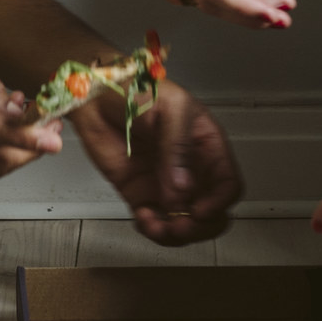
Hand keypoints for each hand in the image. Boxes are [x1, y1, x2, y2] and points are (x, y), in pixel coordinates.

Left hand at [68, 78, 244, 244]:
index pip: (227, 183)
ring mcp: (165, 183)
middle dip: (199, 225)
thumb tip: (182, 187)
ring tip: (157, 225)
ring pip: (185, 222)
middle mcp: (190, 168)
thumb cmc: (134, 87)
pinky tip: (143, 218)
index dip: (219, 202)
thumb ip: (177, 148)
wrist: (94, 94)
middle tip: (181, 225)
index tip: (199, 209)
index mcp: (206, 145)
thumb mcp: (168, 108)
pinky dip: (152, 229)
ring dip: (174, 233)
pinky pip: (155, 222)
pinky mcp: (141, 193)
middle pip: (212, 210)